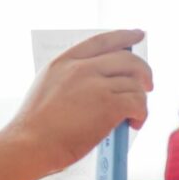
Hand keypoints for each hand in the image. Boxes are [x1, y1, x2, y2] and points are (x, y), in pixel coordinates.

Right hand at [8, 29, 152, 173]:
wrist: (29, 144)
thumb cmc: (35, 126)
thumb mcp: (47, 88)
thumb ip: (72, 78)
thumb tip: (103, 82)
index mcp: (62, 62)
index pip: (100, 41)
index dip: (123, 36)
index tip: (137, 35)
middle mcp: (80, 68)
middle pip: (126, 59)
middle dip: (143, 71)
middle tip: (148, 84)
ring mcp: (94, 85)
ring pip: (135, 84)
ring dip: (140, 101)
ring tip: (133, 116)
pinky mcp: (108, 104)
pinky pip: (138, 103)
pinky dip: (141, 114)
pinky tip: (133, 124)